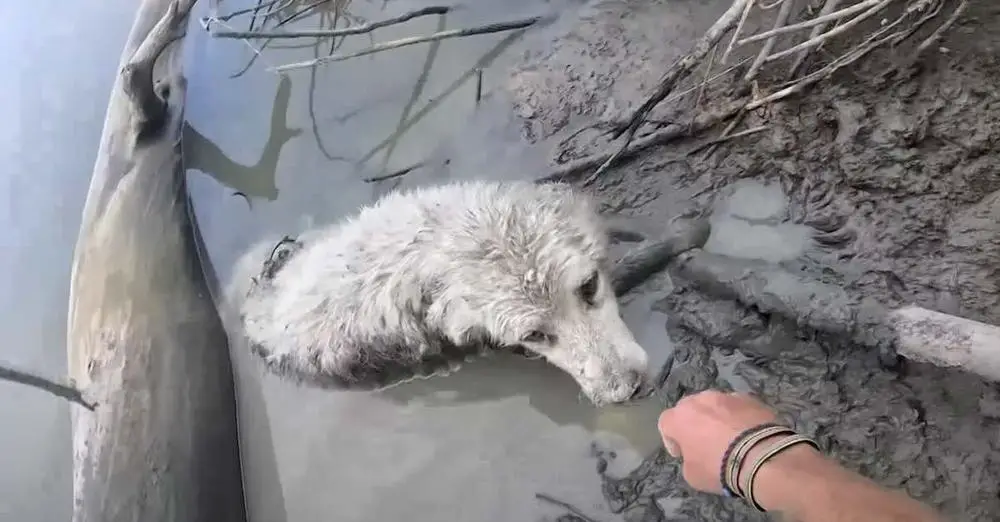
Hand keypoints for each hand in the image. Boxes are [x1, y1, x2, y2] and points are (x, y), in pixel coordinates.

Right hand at [657, 389, 779, 493]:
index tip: (682, 453)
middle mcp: (699, 400)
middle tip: (704, 443)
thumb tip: (696, 453)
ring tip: (729, 437)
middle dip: (694, 424)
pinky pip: (737, 406)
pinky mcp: (749, 398)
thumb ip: (688, 459)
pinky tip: (747, 433)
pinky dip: (738, 417)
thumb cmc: (718, 467)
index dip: (672, 440)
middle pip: (689, 409)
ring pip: (715, 405)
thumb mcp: (692, 475)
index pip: (665, 423)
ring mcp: (725, 396)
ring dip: (716, 418)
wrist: (760, 457)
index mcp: (679, 418)